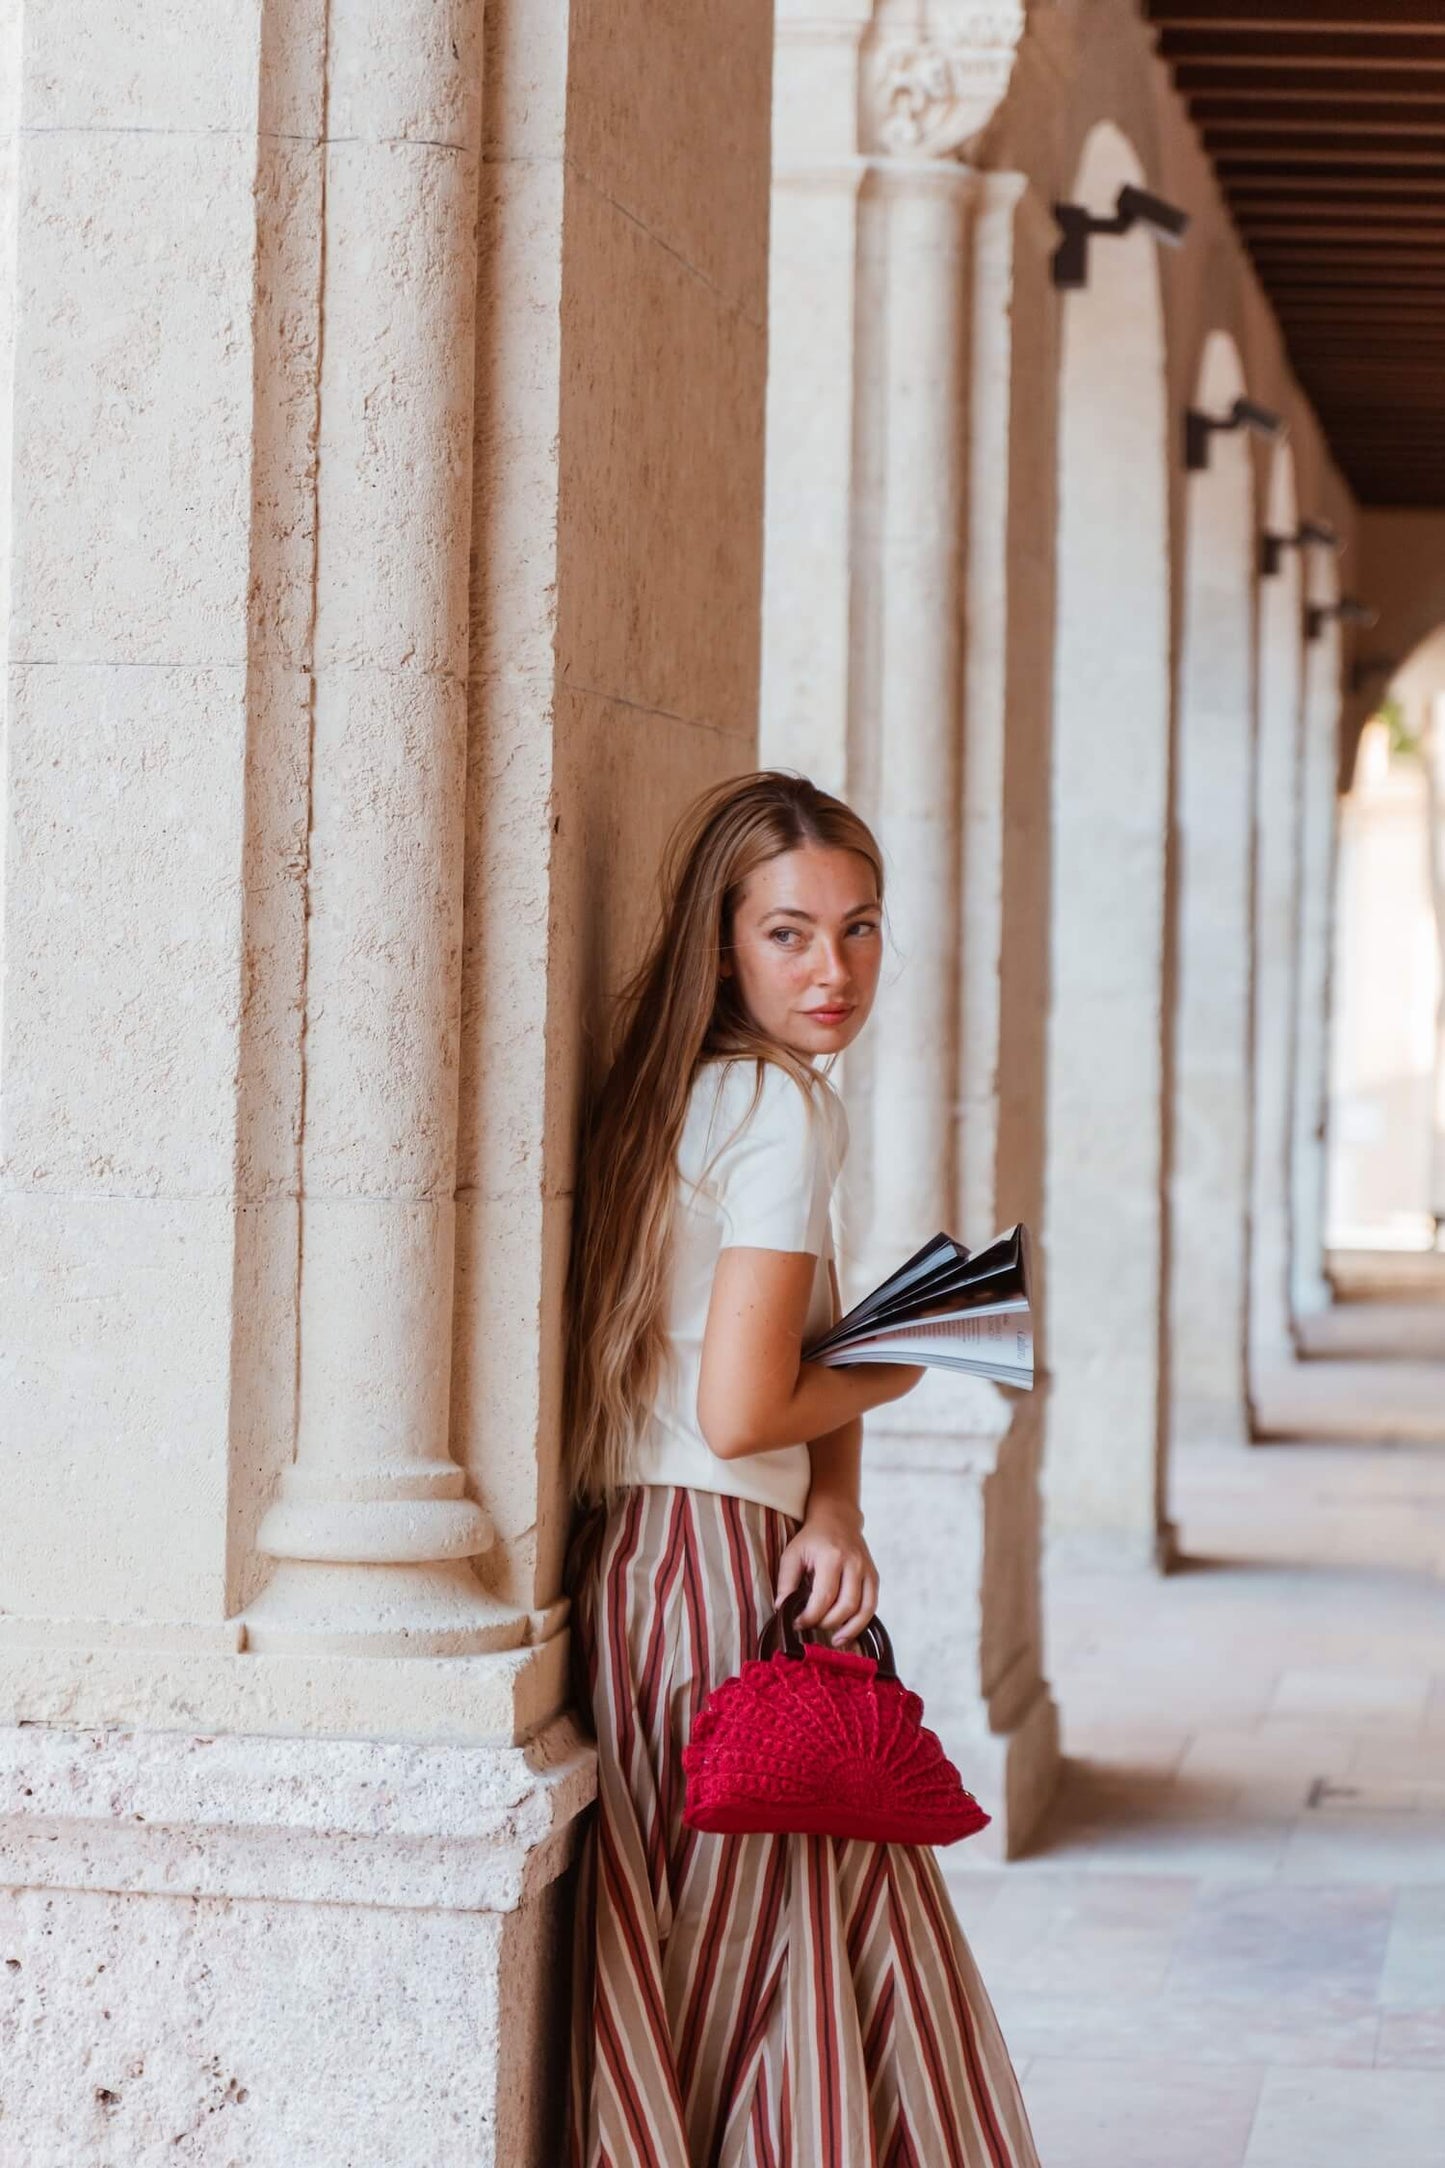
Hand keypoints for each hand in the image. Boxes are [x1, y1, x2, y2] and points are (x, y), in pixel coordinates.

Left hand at [776, 1498, 879, 1645]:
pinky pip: (872, 1604)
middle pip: (845, 1606)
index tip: (797, 1623)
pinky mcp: (874, 1576)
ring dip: (849, 1629)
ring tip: (835, 1641)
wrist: (837, 1518)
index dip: (810, 1617)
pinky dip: (862, 1621)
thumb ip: (786, 1581)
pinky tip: (849, 1631)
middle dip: (827, 1623)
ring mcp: (867, 1570)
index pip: (823, 1597)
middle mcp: (853, 1563)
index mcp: (831, 1557)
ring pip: (864, 1609)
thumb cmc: (812, 1538)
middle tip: (812, 1627)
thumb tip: (782, 1608)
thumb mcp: (792, 1554)